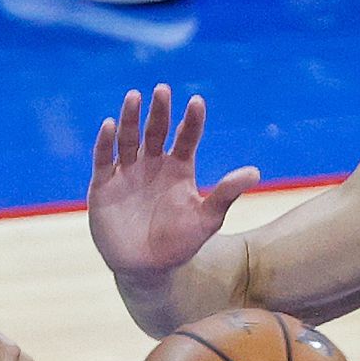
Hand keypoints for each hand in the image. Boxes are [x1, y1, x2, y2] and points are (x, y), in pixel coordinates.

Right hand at [89, 84, 259, 279]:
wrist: (147, 270)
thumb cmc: (180, 243)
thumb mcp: (207, 218)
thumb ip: (227, 193)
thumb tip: (255, 172)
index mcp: (179, 168)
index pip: (186, 136)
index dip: (191, 120)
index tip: (197, 102)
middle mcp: (153, 164)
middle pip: (156, 130)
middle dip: (159, 111)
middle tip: (162, 90)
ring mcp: (127, 172)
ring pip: (128, 138)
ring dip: (130, 118)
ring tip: (135, 96)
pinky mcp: (104, 184)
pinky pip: (104, 159)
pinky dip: (105, 142)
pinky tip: (110, 125)